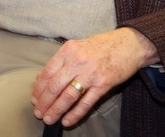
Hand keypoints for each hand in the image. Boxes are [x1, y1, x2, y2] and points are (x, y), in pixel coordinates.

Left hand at [31, 27, 158, 126]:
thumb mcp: (78, 47)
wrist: (129, 44)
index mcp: (68, 50)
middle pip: (55, 85)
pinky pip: (86, 102)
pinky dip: (75, 114)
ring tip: (49, 119)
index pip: (47, 72)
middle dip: (44, 102)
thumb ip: (61, 61)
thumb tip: (41, 78)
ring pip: (68, 96)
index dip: (39, 88)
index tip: (34, 98)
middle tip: (38, 113)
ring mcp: (91, 73)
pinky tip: (67, 120)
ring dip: (56, 109)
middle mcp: (77, 61)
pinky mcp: (104, 84)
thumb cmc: (102, 45)